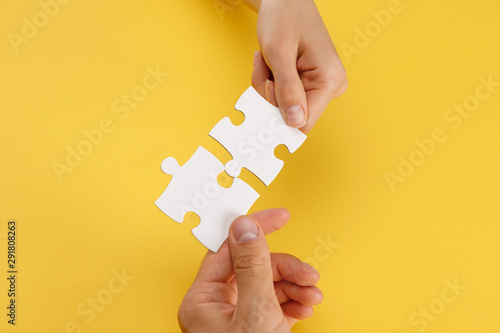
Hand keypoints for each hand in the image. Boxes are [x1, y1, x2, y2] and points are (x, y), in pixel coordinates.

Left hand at [178, 208, 322, 331]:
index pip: (227, 247)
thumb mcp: (255, 313)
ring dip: (294, 283)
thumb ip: (252, 266)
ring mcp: (235, 315)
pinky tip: (306, 306)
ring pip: (266, 282)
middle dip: (285, 266)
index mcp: (203, 299)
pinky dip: (293, 300)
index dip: (254, 227)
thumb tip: (246, 225)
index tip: (278, 215)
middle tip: (309, 273)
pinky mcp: (253, 324)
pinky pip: (273, 300)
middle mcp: (216, 305)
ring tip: (313, 293)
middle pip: (253, 265)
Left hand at [250, 0, 347, 132]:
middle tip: (264, 66)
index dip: (278, 114)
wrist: (286, 1)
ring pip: (283, 108)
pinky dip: (269, 84)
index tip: (266, 86)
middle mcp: (330, 87)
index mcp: (329, 80)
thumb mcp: (279, 53)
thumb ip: (287, 89)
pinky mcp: (310, 85)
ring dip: (266, 87)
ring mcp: (321, 87)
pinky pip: (283, 98)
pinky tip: (270, 64)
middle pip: (291, 116)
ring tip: (266, 61)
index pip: (303, 122)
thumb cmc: (284, 17)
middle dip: (269, 95)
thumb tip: (295, 122)